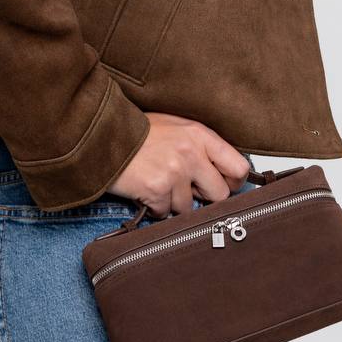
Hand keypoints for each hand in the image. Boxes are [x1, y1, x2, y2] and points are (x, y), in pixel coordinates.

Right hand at [105, 112, 251, 217]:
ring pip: (189, 208)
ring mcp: (174, 173)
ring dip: (174, 203)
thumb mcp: (175, 127)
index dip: (233, 182)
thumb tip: (220, 174)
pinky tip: (145, 190)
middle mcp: (191, 153)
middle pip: (219, 195)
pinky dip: (155, 207)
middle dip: (204, 198)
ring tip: (158, 183)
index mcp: (200, 135)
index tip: (223, 185)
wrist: (102, 135)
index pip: (239, 167)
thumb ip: (200, 147)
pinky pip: (165, 213)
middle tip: (186, 189)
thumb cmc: (138, 132)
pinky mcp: (156, 190)